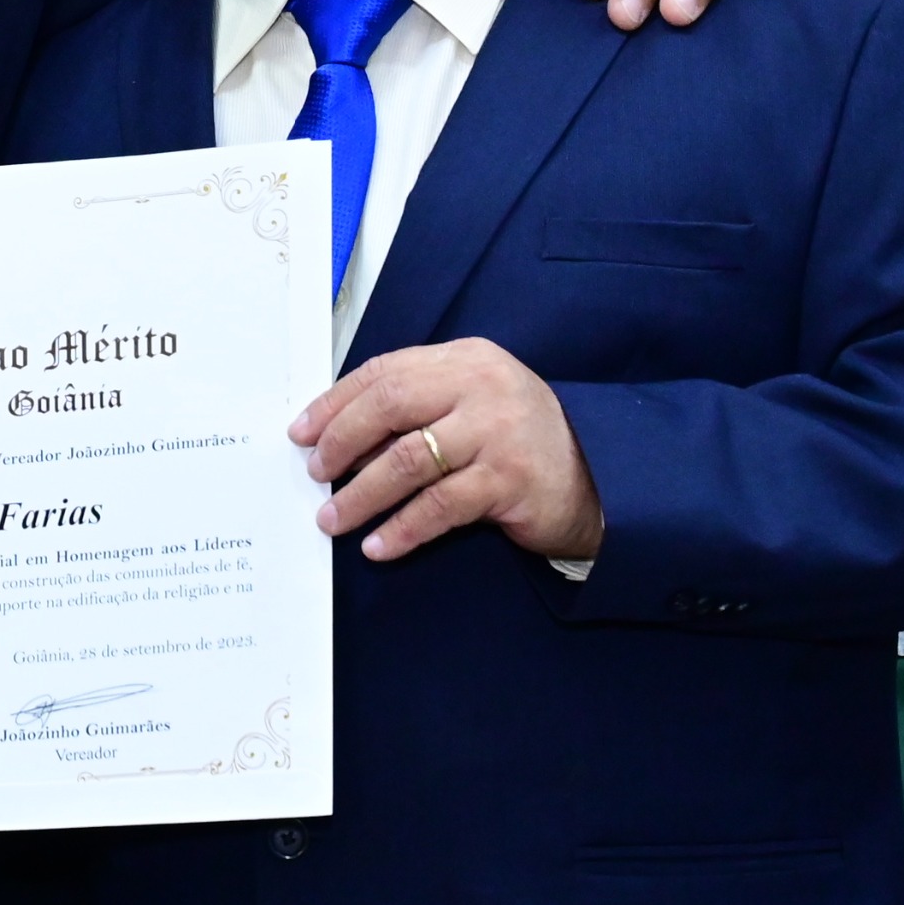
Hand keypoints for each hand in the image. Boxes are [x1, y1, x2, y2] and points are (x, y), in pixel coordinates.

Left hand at [294, 338, 603, 564]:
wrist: (601, 479)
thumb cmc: (520, 442)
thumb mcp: (472, 405)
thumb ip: (419, 406)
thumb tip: (339, 435)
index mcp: (465, 360)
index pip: (385, 372)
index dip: (336, 402)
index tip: (302, 432)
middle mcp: (482, 387)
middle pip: (390, 405)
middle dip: (341, 441)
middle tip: (315, 472)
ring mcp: (498, 432)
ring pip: (407, 461)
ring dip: (361, 493)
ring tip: (333, 517)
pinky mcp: (509, 480)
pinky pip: (438, 507)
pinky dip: (402, 528)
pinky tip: (378, 544)